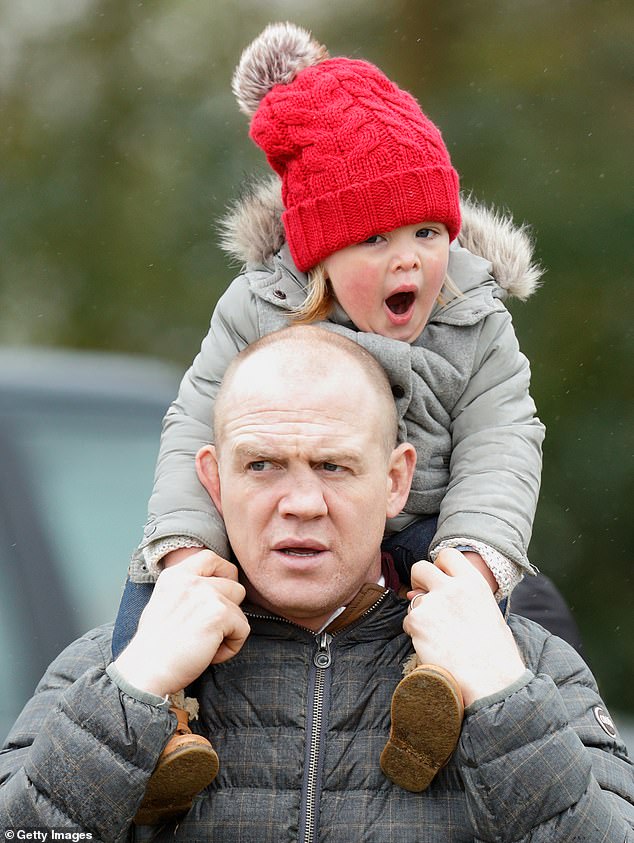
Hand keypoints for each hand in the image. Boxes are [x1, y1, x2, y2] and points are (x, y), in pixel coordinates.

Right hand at [114, 550, 249, 696]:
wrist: (146, 671)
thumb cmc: (155, 647)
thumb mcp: (164, 603)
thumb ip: (187, 591)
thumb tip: (217, 589)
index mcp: (175, 575)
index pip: (211, 558)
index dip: (224, 575)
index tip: (220, 597)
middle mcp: (191, 580)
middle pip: (234, 585)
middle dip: (229, 611)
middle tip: (209, 631)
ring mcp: (206, 595)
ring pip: (240, 609)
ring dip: (229, 630)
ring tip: (206, 644)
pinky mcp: (218, 614)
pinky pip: (243, 629)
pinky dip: (231, 646)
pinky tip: (209, 654)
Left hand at [404, 549, 524, 706]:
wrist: (491, 681)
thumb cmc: (495, 654)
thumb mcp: (489, 613)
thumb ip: (464, 598)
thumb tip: (433, 594)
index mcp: (474, 582)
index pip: (447, 555)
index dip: (440, 566)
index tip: (441, 580)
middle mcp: (452, 587)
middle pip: (420, 568)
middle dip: (418, 582)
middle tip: (426, 599)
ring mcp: (433, 602)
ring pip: (413, 599)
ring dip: (420, 613)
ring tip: (438, 635)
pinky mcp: (418, 621)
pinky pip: (408, 621)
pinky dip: (415, 633)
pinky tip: (433, 646)